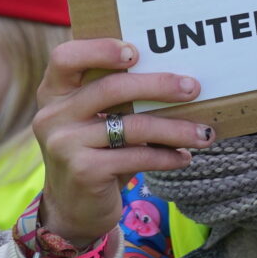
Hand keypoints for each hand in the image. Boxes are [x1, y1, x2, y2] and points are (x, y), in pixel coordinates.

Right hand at [29, 38, 211, 247]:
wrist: (73, 208)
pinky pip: (137, 156)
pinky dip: (167, 156)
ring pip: (132, 126)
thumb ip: (117, 97)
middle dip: (160, 86)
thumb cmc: (96, 151)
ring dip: (176, 128)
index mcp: (54, 92)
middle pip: (111, 88)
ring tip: (204, 133)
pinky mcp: (83, 171)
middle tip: (194, 88)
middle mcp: (52, 116)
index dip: (100, 49)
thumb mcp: (96, 120)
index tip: (137, 52)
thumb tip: (181, 79)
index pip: (66, 57)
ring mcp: (64, 144)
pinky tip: (184, 157)